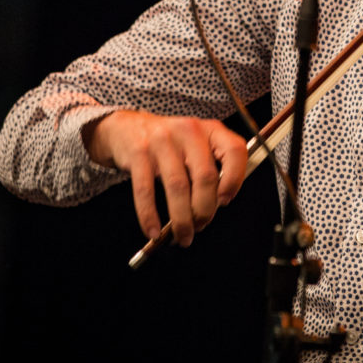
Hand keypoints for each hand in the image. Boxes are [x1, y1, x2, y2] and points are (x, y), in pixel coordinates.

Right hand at [85, 110, 247, 245]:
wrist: (128, 126)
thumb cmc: (170, 143)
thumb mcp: (196, 145)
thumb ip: (211, 168)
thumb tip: (216, 206)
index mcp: (210, 130)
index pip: (235, 150)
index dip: (235, 179)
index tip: (226, 201)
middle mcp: (189, 131)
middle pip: (206, 176)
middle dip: (205, 210)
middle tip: (201, 226)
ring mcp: (163, 141)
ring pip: (178, 187)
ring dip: (182, 219)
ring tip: (182, 236)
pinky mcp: (139, 153)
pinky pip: (145, 191)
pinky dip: (150, 216)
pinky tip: (154, 231)